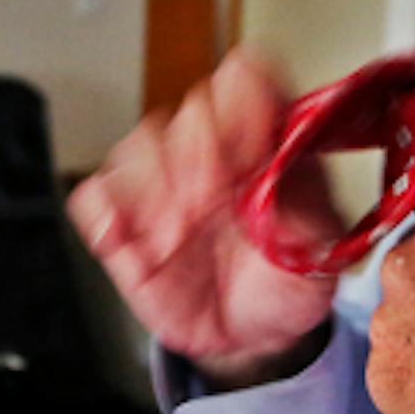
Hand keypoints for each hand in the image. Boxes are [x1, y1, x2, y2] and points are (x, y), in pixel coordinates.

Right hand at [69, 49, 345, 385]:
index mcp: (265, 138)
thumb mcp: (320, 249)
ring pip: (137, 146)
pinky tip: (135, 243)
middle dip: (200, 157)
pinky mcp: (123, 220)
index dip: (246, 102)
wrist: (257, 334)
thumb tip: (276, 177)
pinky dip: (106, 214)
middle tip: (213, 204)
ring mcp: (162, 181)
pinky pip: (94, 196)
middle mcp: (211, 148)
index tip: (251, 150)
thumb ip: (303, 208)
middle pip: (190, 110)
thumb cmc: (289, 279)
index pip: (248, 80)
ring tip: (179, 238)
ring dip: (156, 192)